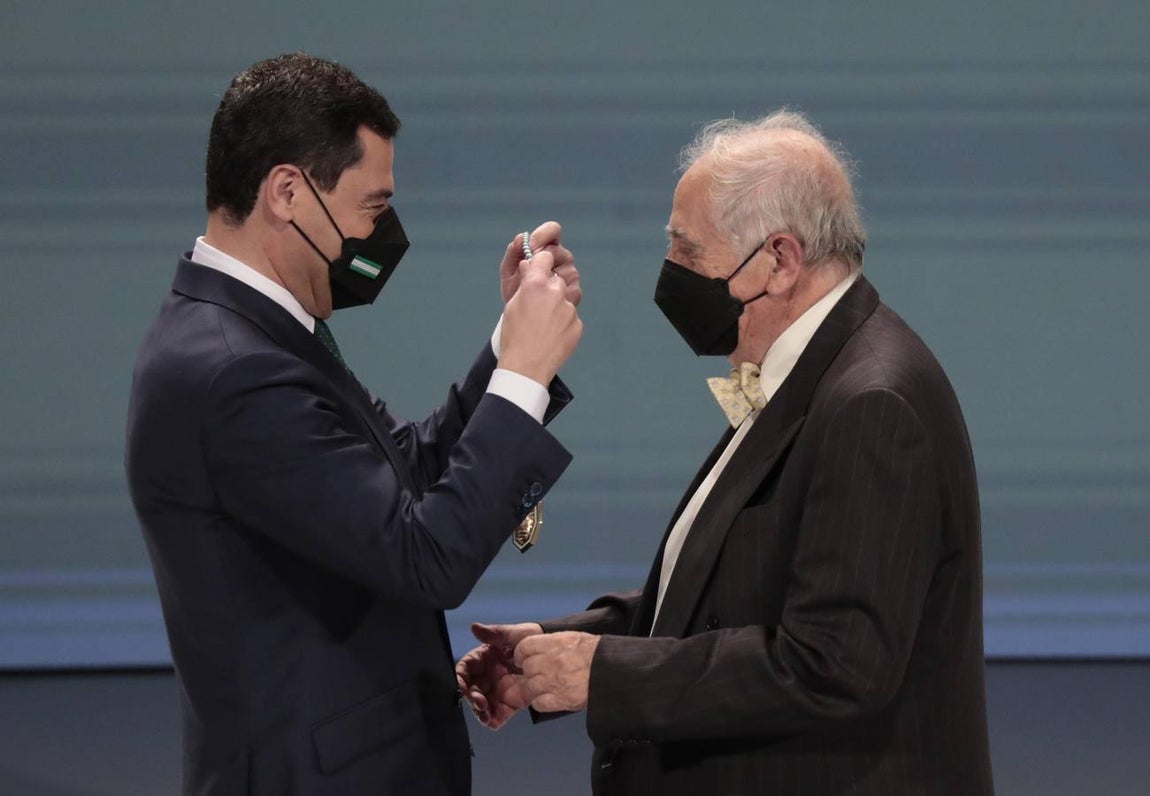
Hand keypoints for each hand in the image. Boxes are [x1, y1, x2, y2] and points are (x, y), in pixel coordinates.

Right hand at [455, 622, 542, 729]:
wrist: (553, 654)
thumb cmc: (531, 639)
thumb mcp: (513, 634)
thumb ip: (494, 633)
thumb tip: (474, 627)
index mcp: (483, 658)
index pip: (465, 668)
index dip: (460, 677)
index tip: (461, 685)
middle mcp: (487, 676)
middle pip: (471, 690)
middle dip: (471, 698)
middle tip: (479, 702)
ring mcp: (497, 691)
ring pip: (481, 705)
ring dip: (479, 712)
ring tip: (485, 715)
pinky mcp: (509, 703)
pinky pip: (497, 715)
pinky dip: (493, 720)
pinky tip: (493, 721)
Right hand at [498, 250, 582, 384]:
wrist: (527, 368)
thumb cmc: (514, 337)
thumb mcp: (512, 305)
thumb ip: (525, 283)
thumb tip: (529, 266)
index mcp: (536, 284)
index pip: (546, 257)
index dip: (541, 263)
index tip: (539, 269)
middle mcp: (556, 293)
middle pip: (556, 280)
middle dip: (549, 288)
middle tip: (538, 306)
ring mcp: (569, 310)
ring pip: (564, 301)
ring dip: (556, 308)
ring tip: (542, 326)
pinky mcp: (577, 325)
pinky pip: (571, 318)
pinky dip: (563, 324)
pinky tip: (550, 336)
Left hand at [500, 222, 580, 306]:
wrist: (520, 315)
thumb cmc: (515, 290)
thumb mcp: (508, 271)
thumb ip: (513, 252)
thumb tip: (520, 238)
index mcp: (546, 247)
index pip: (553, 230)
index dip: (543, 235)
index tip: (530, 246)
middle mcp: (560, 257)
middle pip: (559, 251)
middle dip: (542, 261)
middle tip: (529, 272)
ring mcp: (569, 273)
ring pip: (567, 270)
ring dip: (550, 280)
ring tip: (534, 291)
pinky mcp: (574, 291)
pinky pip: (570, 288)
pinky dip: (557, 295)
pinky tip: (545, 300)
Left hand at [514, 630, 600, 713]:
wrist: (612, 670)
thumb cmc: (596, 653)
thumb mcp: (573, 638)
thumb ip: (551, 642)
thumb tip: (535, 648)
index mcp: (555, 643)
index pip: (524, 647)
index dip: (521, 654)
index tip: (523, 658)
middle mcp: (552, 661)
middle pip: (527, 667)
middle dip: (530, 671)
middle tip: (537, 673)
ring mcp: (555, 681)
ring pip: (530, 686)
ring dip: (535, 687)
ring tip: (545, 686)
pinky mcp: (561, 699)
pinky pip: (538, 703)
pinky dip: (541, 702)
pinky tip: (550, 697)